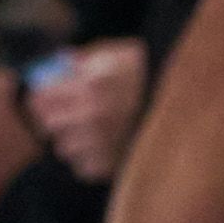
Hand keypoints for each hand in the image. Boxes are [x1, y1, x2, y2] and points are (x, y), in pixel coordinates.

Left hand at [26, 37, 146, 185]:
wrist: (184, 100)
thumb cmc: (146, 74)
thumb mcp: (115, 55)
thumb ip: (84, 59)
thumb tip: (61, 59)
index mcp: (89, 86)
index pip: (41, 98)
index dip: (39, 97)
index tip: (43, 97)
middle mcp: (92, 116)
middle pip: (47, 126)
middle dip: (50, 118)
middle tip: (60, 114)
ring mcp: (103, 142)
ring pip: (63, 149)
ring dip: (69, 140)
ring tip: (85, 131)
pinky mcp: (114, 163)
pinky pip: (84, 168)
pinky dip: (87, 160)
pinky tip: (99, 147)